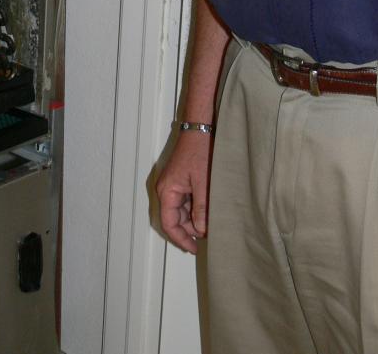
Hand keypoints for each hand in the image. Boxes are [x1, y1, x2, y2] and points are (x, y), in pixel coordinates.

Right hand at [155, 131, 212, 254]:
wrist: (201, 128)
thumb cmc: (200, 150)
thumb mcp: (203, 182)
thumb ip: (202, 208)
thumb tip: (202, 230)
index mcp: (167, 191)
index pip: (169, 223)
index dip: (181, 238)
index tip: (193, 248)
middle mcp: (167, 189)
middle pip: (175, 218)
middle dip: (189, 230)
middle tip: (207, 236)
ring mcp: (174, 184)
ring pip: (181, 211)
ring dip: (193, 220)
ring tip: (210, 224)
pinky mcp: (182, 180)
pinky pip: (186, 201)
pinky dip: (196, 209)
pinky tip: (208, 211)